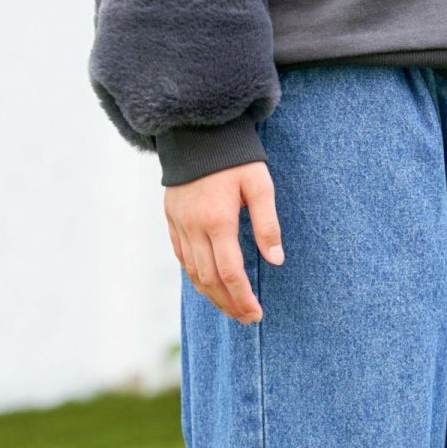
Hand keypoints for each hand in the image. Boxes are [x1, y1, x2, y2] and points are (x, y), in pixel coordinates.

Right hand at [164, 160, 283, 324]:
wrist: (197, 130)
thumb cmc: (235, 156)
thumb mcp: (259, 185)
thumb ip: (267, 224)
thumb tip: (276, 260)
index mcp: (217, 221)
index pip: (230, 273)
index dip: (243, 298)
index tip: (256, 314)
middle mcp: (193, 227)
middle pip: (209, 280)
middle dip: (229, 303)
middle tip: (247, 318)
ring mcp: (178, 224)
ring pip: (192, 273)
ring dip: (211, 295)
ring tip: (230, 308)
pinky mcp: (170, 218)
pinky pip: (181, 256)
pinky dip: (194, 276)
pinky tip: (208, 284)